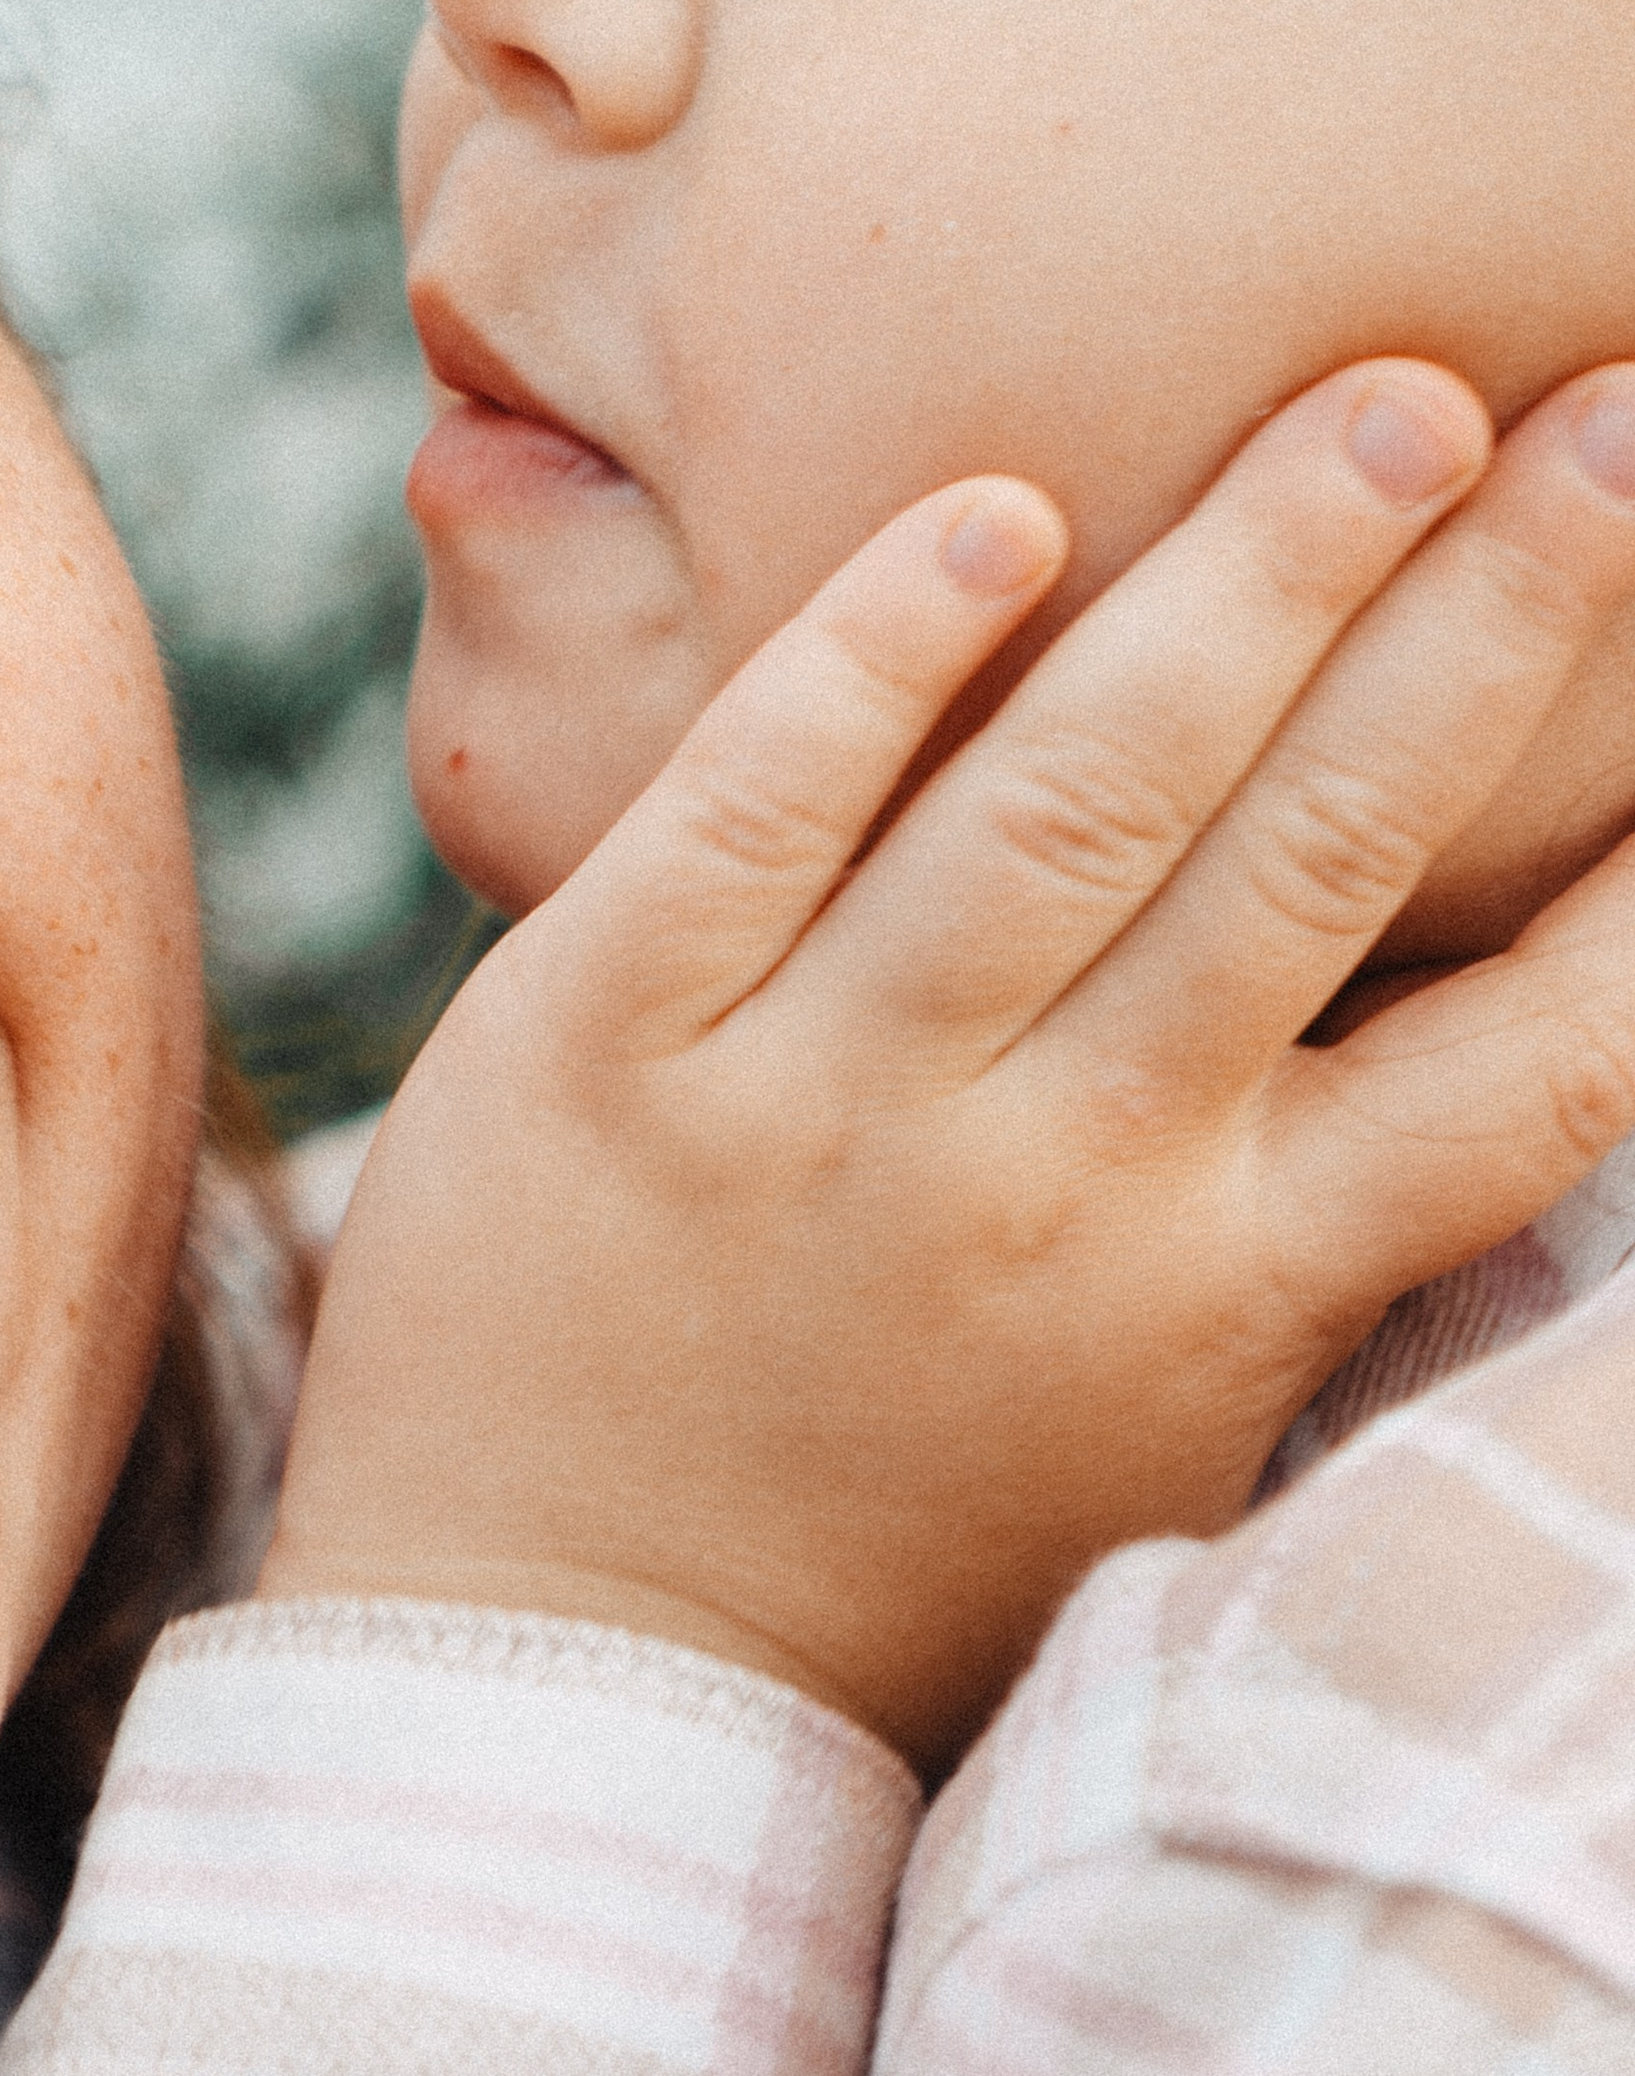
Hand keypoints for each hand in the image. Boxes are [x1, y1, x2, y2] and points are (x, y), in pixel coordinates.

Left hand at [261, 359, 1634, 1773]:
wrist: (547, 1672)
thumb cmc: (882, 1531)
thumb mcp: (1146, 1413)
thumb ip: (1285, 1216)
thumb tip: (1478, 1012)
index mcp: (1219, 1293)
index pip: (1516, 1082)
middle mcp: (1050, 1186)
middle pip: (1320, 861)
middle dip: (1493, 628)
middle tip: (1615, 421)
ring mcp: (818, 1101)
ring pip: (1070, 799)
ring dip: (1248, 582)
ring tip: (1387, 403)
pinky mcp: (600, 1032)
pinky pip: (754, 807)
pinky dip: (877, 657)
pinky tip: (994, 512)